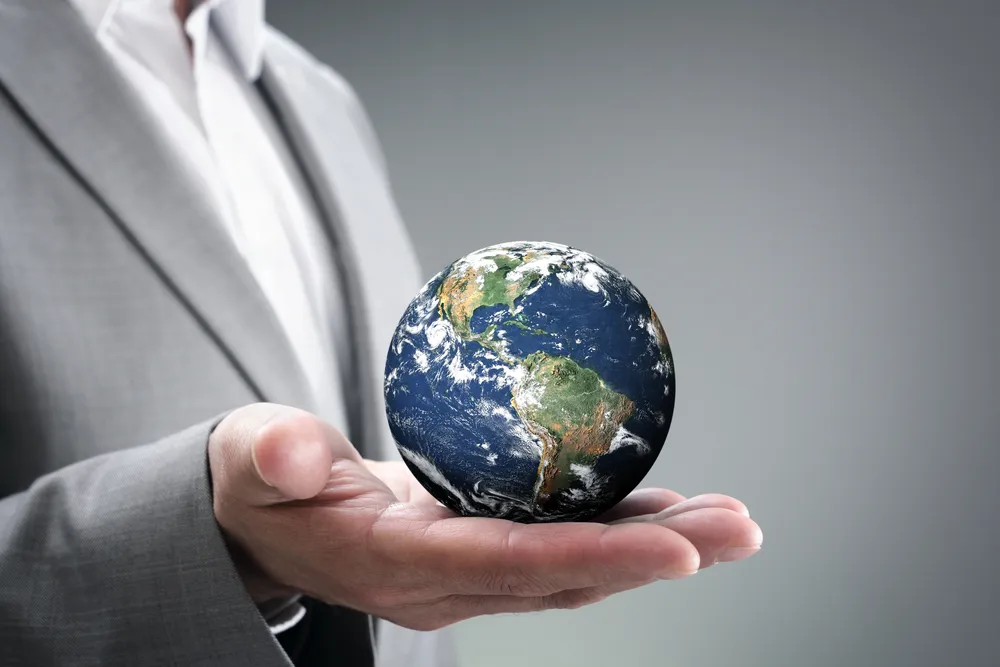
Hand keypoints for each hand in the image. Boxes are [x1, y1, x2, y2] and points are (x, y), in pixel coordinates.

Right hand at [209, 403, 762, 630]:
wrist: (266, 520)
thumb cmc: (258, 484)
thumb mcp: (250, 460)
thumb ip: (269, 458)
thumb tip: (288, 453)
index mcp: (397, 564)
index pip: (509, 566)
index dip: (597, 557)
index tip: (681, 548)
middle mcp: (445, 585)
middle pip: (567, 575)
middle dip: (659, 557)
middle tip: (740, 528)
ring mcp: (466, 575)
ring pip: (576, 567)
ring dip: (656, 544)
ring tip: (729, 520)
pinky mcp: (478, 553)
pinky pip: (560, 547)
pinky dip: (618, 528)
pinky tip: (665, 502)